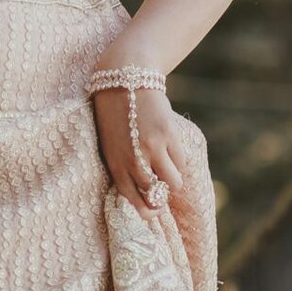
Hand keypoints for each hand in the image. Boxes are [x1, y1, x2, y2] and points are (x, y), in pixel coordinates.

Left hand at [90, 80, 189, 220]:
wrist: (125, 79)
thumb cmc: (115, 115)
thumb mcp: (110, 144)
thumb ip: (123, 167)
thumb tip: (145, 193)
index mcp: (115, 164)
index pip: (133, 200)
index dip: (147, 211)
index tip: (154, 211)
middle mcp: (133, 160)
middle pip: (156, 195)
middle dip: (162, 195)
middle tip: (163, 186)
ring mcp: (152, 148)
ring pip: (174, 182)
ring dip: (174, 180)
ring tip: (168, 167)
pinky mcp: (169, 136)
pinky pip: (181, 162)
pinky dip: (179, 161)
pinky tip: (170, 149)